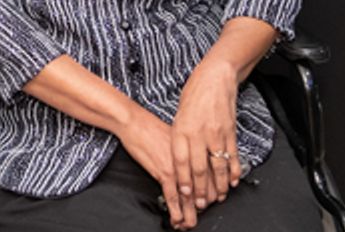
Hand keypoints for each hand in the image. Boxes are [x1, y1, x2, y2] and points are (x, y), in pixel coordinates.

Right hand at [116, 107, 199, 228]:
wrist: (134, 122)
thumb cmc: (151, 127)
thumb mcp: (175, 138)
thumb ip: (185, 153)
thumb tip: (188, 165)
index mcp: (194, 152)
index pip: (211, 179)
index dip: (211, 195)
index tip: (207, 202)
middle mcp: (190, 161)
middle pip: (203, 191)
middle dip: (201, 208)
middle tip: (197, 216)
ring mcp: (178, 168)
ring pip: (189, 197)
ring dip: (189, 214)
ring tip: (189, 224)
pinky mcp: (163, 172)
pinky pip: (172, 196)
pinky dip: (176, 210)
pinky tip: (176, 218)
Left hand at [171, 57, 240, 211]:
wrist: (215, 77)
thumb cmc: (194, 92)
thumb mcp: (179, 112)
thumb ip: (180, 134)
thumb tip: (180, 156)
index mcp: (182, 127)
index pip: (180, 159)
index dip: (183, 178)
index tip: (183, 193)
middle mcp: (199, 132)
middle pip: (199, 168)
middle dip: (200, 189)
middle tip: (200, 203)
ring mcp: (216, 133)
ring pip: (218, 166)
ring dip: (219, 185)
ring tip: (218, 197)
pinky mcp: (230, 132)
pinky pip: (232, 156)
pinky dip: (234, 171)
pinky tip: (233, 181)